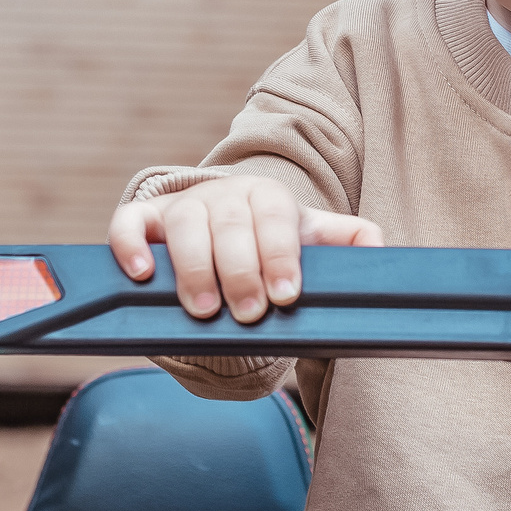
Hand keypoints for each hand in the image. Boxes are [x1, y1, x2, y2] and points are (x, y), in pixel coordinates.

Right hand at [110, 176, 384, 322]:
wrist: (227, 227)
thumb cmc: (272, 241)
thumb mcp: (312, 238)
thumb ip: (346, 242)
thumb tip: (381, 250)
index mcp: (269, 197)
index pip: (275, 219)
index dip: (280, 255)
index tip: (286, 295)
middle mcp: (224, 196)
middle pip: (230, 225)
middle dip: (240, 272)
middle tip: (249, 314)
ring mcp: (183, 206)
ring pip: (184, 225)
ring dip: (194, 268)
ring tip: (203, 310)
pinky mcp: (146, 221)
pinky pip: (129, 223)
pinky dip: (131, 246)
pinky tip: (143, 275)